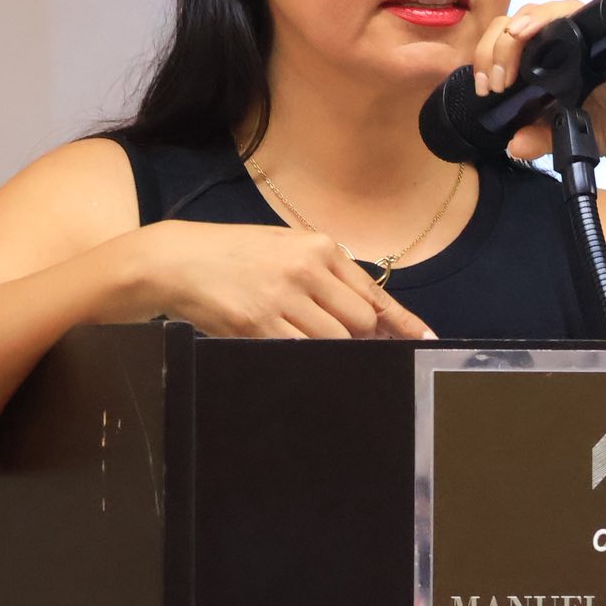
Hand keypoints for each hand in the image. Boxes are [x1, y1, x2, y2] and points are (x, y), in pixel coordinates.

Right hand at [137, 220, 434, 339]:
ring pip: (333, 342)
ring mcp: (282, 297)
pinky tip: (292, 350)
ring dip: (333, 351)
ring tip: (309, 342)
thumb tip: (369, 318)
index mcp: (319, 247)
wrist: (179, 260)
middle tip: (348, 347)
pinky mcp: (258, 324)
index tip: (426, 342)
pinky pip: (298, 352)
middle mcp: (306, 269)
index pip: (374, 293)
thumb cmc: (237, 255)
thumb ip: (328, 276)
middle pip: (360, 323)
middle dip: (360, 341)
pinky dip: (304, 358)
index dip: (403, 323)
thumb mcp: (288, 249)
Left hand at [471, 2, 605, 182]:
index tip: (485, 88)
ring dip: (519, 29)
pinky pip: (576, 12)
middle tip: (494, 81)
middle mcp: (563, 41)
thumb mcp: (564, 136)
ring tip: (508, 57)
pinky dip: (551, 17)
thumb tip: (513, 144)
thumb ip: (538, 138)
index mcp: (545, 60)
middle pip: (516, 22)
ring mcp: (586, 33)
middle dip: (495, 47)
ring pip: (542, 11)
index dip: (487, 56)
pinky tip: (534, 31)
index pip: (505, 41)